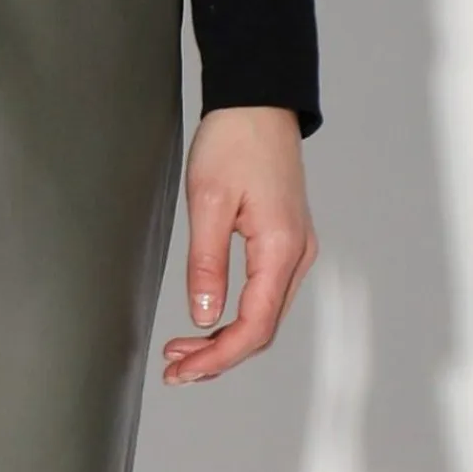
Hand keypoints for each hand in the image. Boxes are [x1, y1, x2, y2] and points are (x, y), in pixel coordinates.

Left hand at [161, 105, 317, 383]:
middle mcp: (297, 256)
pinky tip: (210, 319)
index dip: (218, 357)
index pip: (254, 327)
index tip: (183, 370)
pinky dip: (237, 315)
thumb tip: (203, 317)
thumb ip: (207, 263)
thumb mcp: (209, 200)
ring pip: (265, 315)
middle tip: (175, 367)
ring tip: (183, 350)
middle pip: (263, 329)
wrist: (257, 101)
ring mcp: (295, 249)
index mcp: (281, 249)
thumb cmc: (234, 141)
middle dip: (219, 356)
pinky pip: (265, 294)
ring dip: (226, 339)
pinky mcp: (286, 240)